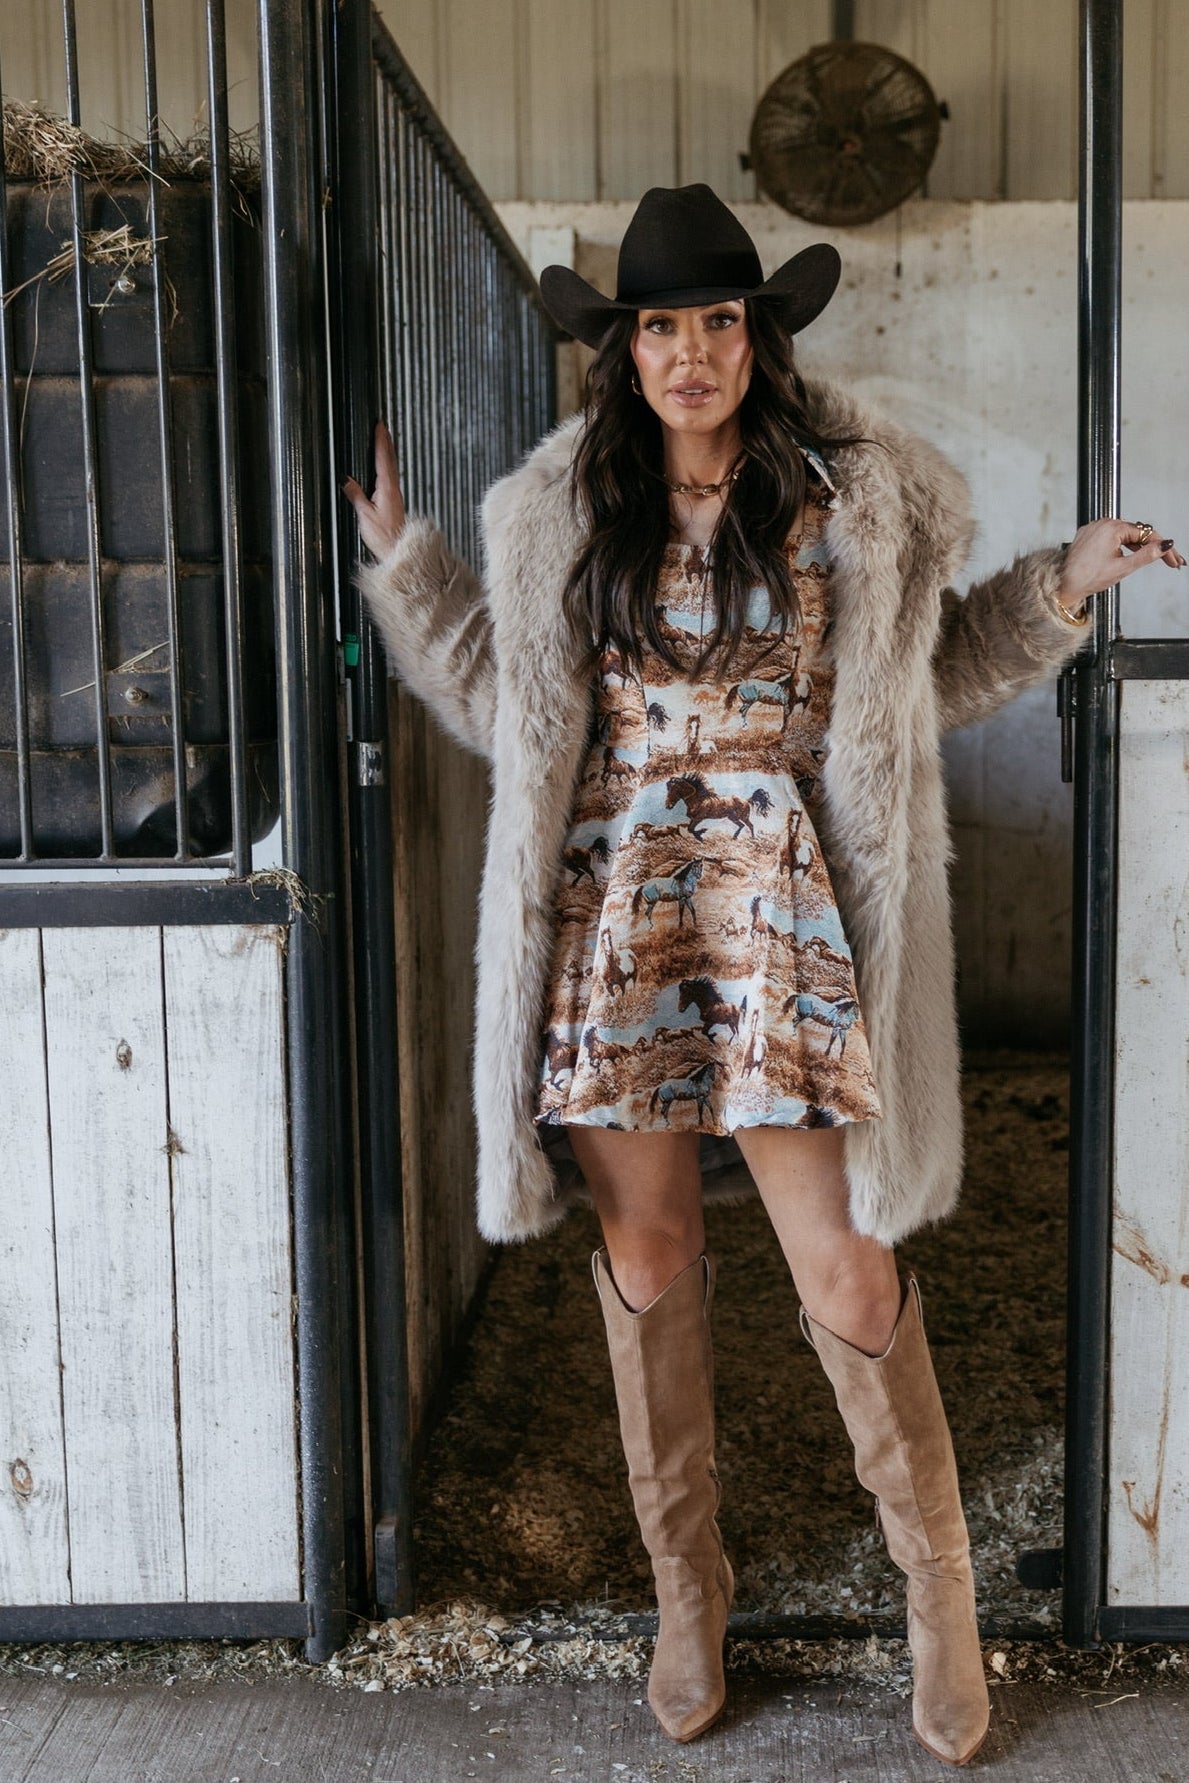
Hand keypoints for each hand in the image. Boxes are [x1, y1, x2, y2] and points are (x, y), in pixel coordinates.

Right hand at [342, 420, 406, 558]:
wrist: (398, 550)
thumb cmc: (383, 537)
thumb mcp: (365, 515)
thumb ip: (356, 495)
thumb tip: (346, 479)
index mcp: (386, 489)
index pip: (383, 460)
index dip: (381, 442)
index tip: (380, 426)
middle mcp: (393, 490)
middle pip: (390, 461)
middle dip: (386, 442)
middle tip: (383, 426)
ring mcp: (395, 496)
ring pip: (392, 468)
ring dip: (388, 453)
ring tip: (385, 440)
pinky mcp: (394, 502)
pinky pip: (391, 478)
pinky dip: (388, 466)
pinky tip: (385, 467)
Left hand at [1056, 518, 1185, 613]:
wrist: (1062, 585)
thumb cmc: (1087, 578)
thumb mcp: (1123, 568)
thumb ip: (1146, 555)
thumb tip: (1164, 545)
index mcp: (1112, 527)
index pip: (1146, 534)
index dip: (1163, 547)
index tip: (1174, 558)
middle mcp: (1102, 523)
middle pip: (1137, 534)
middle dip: (1154, 547)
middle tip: (1171, 561)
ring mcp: (1094, 528)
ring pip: (1124, 535)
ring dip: (1140, 547)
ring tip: (1155, 560)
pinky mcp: (1087, 535)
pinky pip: (1111, 537)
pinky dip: (1123, 546)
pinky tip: (1132, 555)